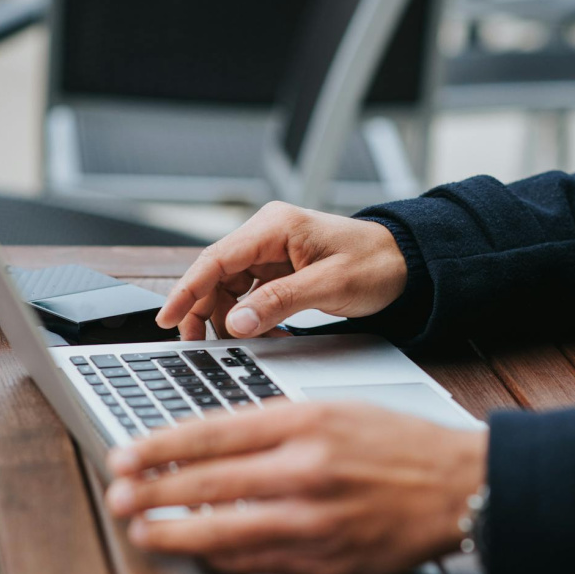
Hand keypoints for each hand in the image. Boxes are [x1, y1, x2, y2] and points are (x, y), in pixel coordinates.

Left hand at [104, 402, 487, 573]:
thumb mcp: (337, 410)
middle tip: (116, 496)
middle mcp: (305, 469)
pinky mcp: (325, 558)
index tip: (126, 455)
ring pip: (225, 532)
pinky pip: (259, 562)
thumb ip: (275, 425)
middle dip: (152, 492)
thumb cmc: (398, 442)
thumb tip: (212, 445)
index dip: (161, 446)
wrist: (457, 485)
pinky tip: (203, 553)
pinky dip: (224, 558)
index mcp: (306, 422)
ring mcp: (314, 519)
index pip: (214, 433)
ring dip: (177, 534)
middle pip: (208, 483)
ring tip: (143, 531)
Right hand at [156, 202, 408, 339]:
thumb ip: (280, 302)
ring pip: (229, 286)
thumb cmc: (377, 264)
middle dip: (204, 310)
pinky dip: (250, 316)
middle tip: (198, 345)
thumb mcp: (330, 285)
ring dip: (228, 317)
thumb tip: (236, 324)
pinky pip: (250, 293)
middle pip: (216, 274)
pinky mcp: (280, 268)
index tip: (167, 318)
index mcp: (275, 227)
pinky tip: (262, 335)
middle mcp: (267, 235)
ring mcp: (272, 251)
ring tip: (241, 344)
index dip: (187, 289)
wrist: (407, 262)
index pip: (216, 258)